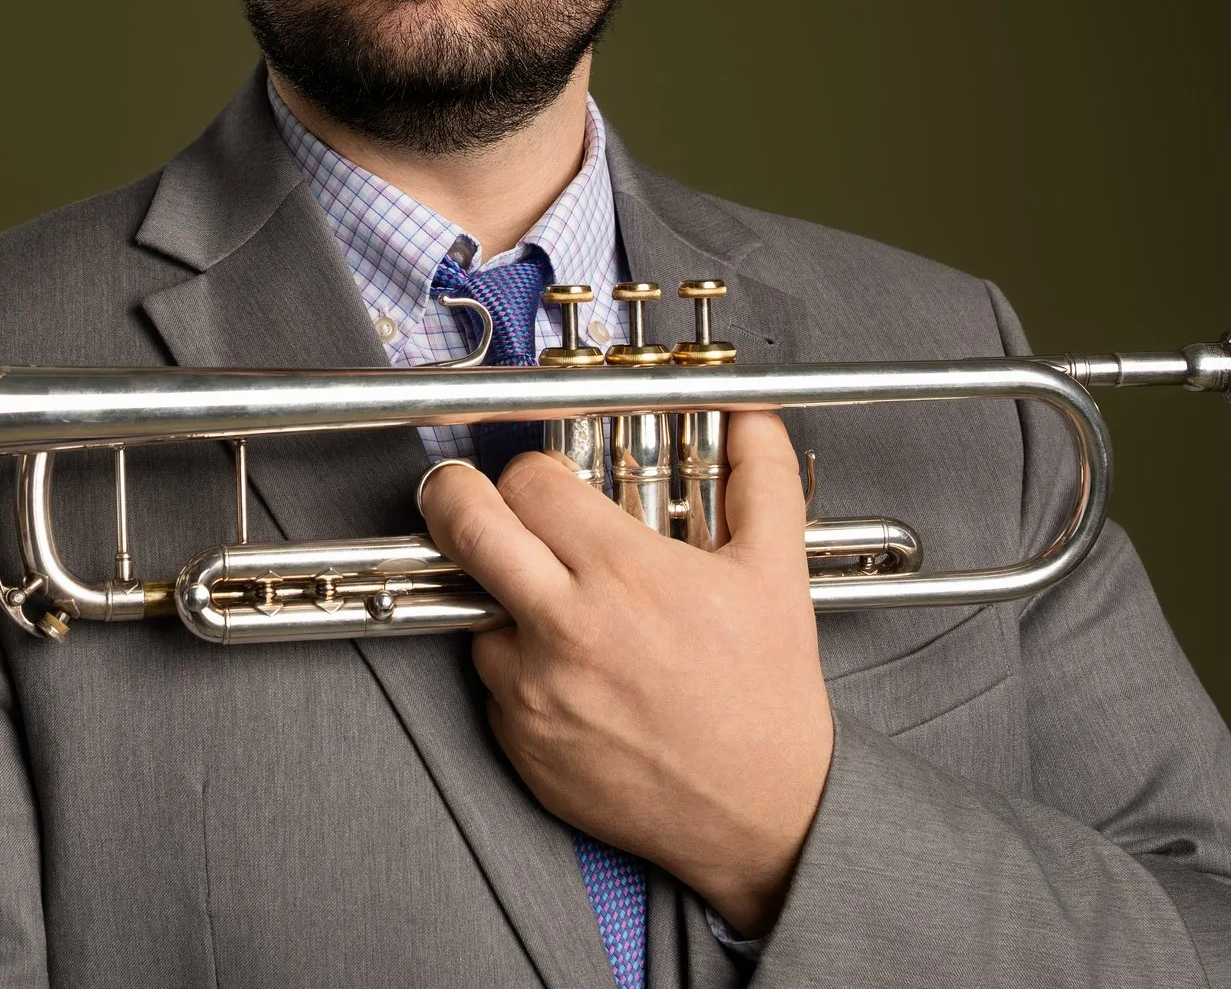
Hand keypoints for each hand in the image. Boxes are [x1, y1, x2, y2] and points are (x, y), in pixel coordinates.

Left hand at [419, 411, 830, 936]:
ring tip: (557, 606)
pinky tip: (574, 670)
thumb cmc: (768, 698)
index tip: (548, 480)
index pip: (528, 481)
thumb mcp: (777, 572)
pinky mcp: (520, 743)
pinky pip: (492, 681)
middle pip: (463, 524)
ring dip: (502, 596)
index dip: (535, 470)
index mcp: (622, 574)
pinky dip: (518, 666)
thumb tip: (751, 418)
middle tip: (460, 490)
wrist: (764, 813)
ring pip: (474, 608)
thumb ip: (760, 477)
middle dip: (453, 493)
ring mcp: (532, 691)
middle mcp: (564, 629)